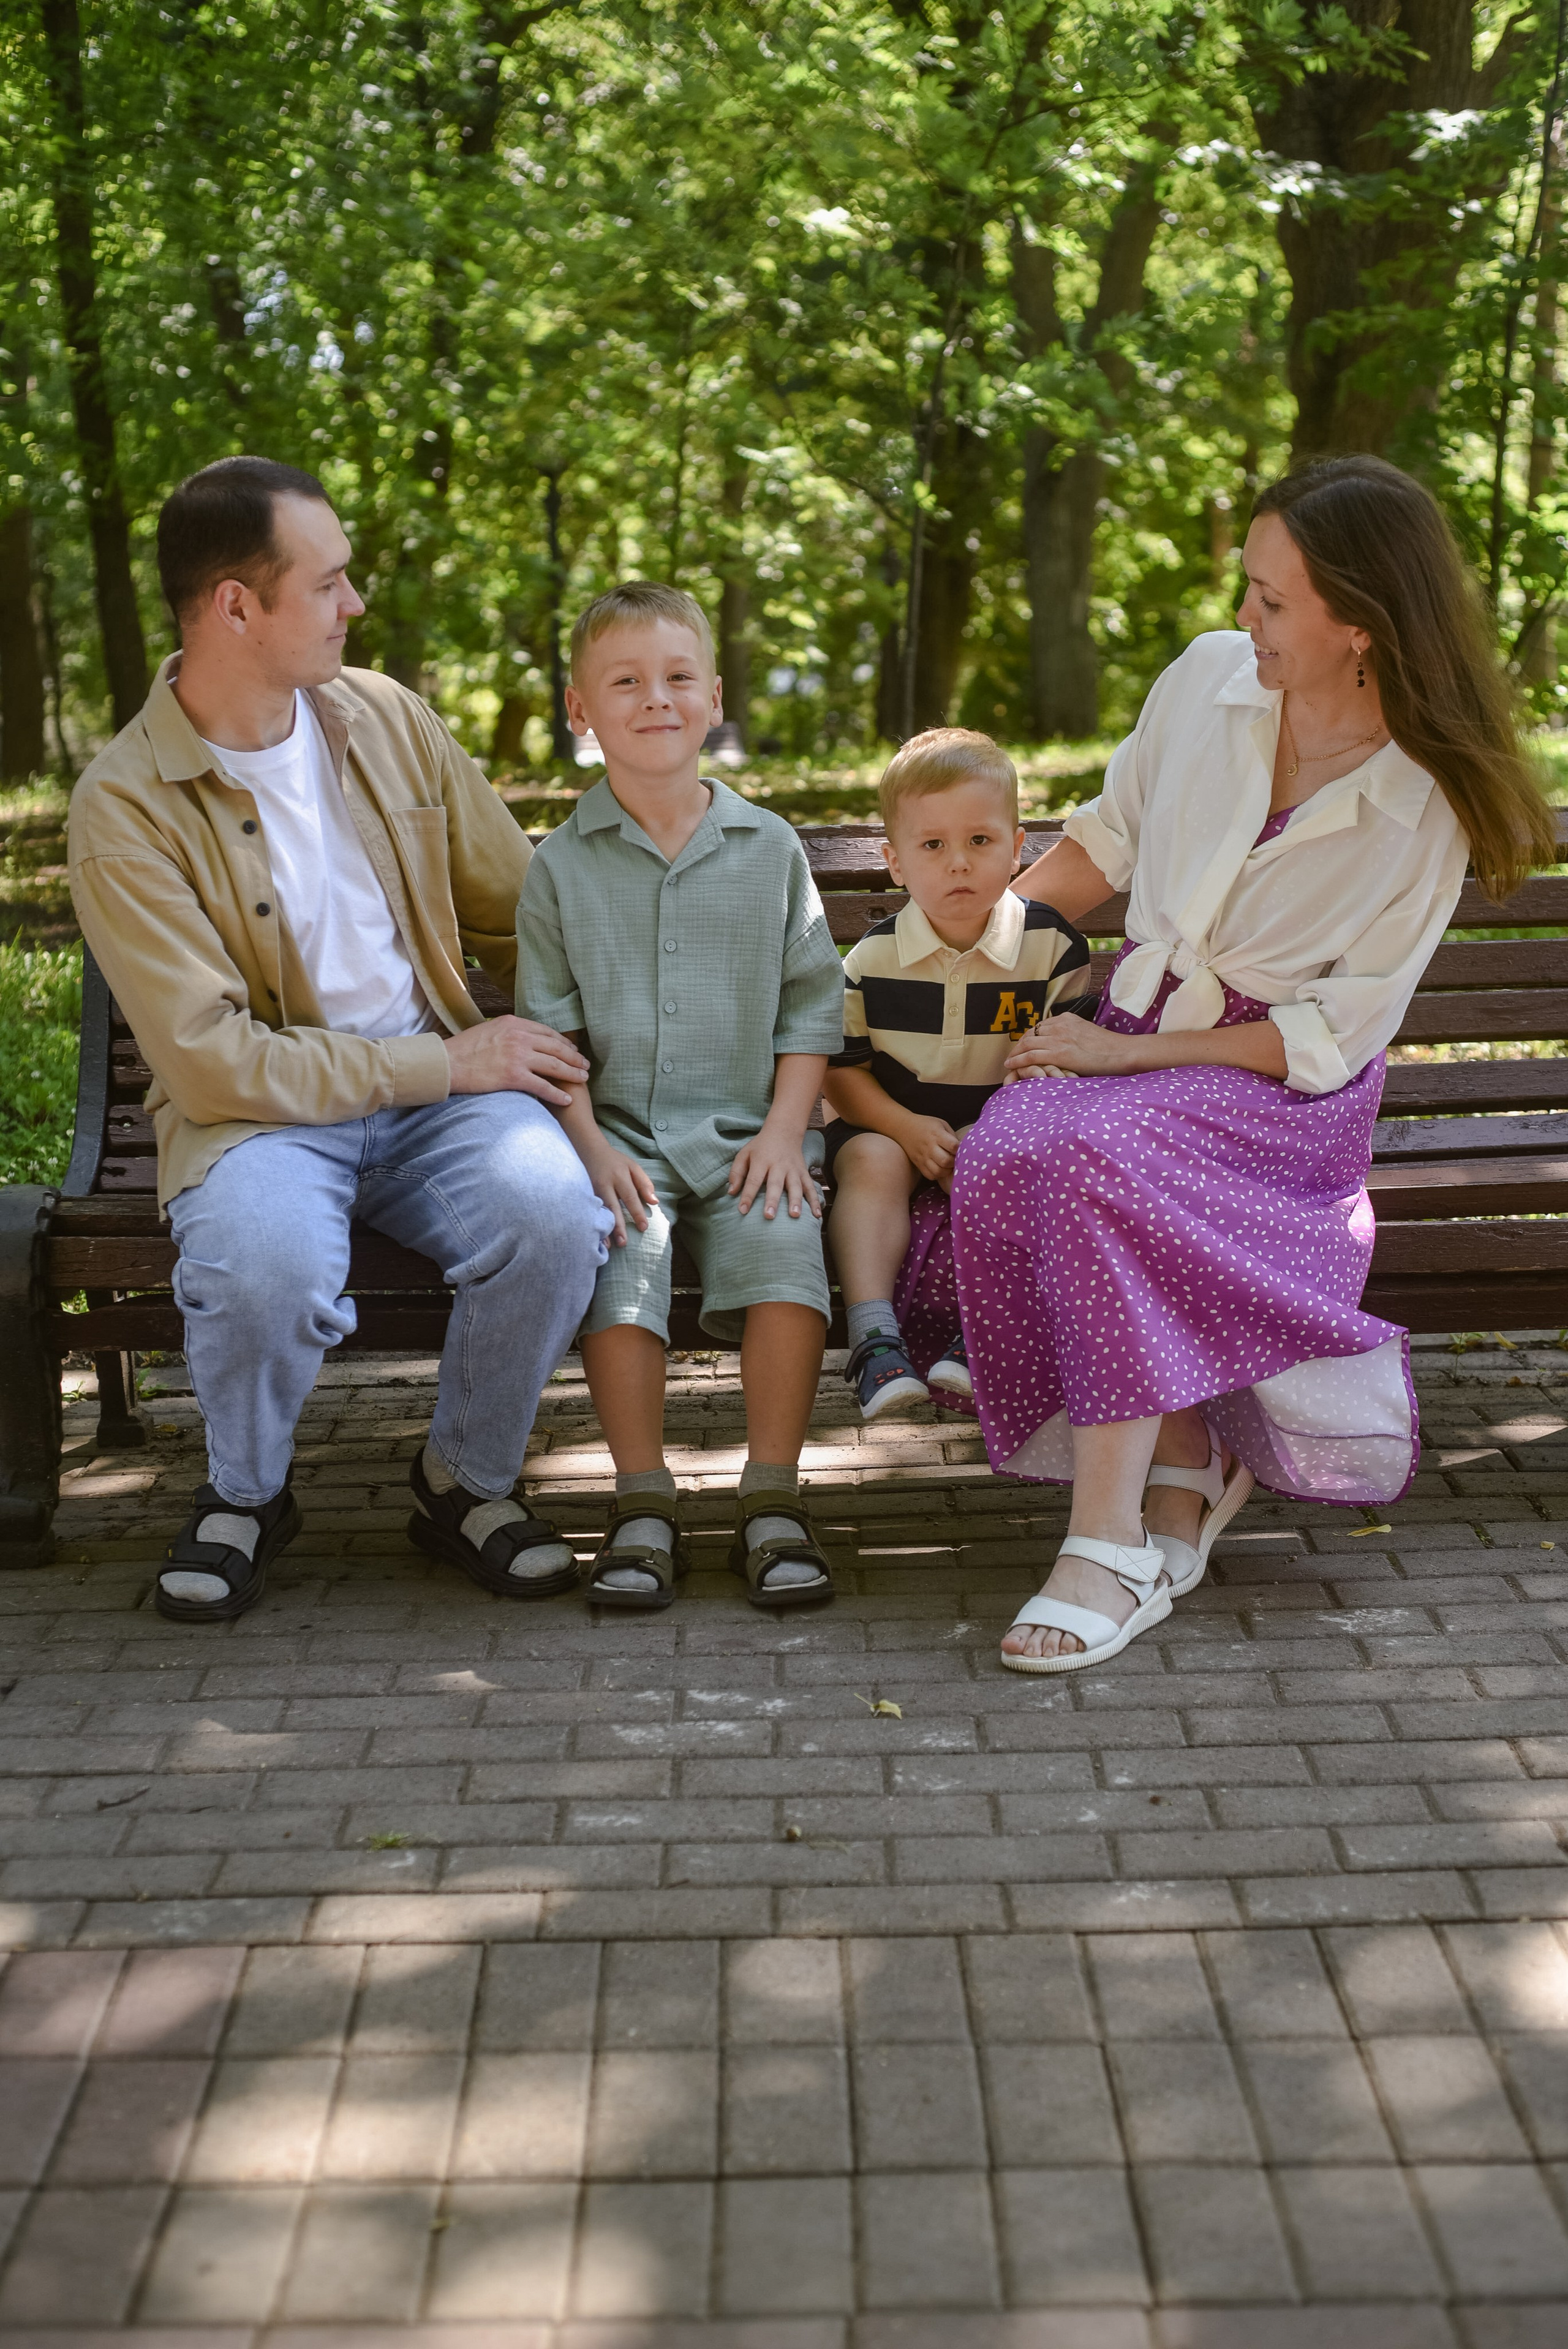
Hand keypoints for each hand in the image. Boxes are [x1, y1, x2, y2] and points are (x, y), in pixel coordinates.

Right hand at [445, 1016, 589, 1105]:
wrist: (447, 1063)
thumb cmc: (462, 1049)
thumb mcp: (488, 1030)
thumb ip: (507, 1031)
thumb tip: (518, 1035)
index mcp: (513, 1023)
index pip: (547, 1032)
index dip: (563, 1042)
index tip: (572, 1050)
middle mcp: (519, 1037)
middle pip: (556, 1048)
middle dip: (574, 1058)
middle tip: (585, 1065)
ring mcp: (518, 1056)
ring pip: (555, 1066)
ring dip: (572, 1074)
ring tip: (583, 1080)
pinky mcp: (514, 1076)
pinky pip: (543, 1086)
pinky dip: (557, 1094)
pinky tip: (566, 1099)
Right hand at [582, 1140, 657, 1246]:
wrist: (590, 1150)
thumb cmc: (615, 1161)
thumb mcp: (633, 1167)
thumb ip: (644, 1184)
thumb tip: (654, 1202)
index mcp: (620, 1176)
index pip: (630, 1197)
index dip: (637, 1213)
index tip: (643, 1228)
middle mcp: (605, 1183)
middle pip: (612, 1206)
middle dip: (618, 1226)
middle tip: (624, 1243)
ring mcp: (592, 1188)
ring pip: (599, 1211)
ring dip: (604, 1229)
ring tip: (609, 1245)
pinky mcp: (583, 1193)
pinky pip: (590, 1211)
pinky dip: (593, 1224)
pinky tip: (595, 1237)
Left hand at [728, 1122, 822, 1220]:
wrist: (784, 1131)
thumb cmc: (760, 1147)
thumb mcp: (744, 1154)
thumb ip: (737, 1172)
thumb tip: (731, 1192)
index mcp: (762, 1161)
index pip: (754, 1180)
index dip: (748, 1195)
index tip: (742, 1210)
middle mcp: (779, 1165)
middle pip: (775, 1184)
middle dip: (772, 1200)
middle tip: (769, 1216)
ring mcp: (794, 1169)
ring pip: (795, 1186)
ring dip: (796, 1201)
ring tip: (794, 1216)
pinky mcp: (804, 1172)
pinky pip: (811, 1187)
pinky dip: (815, 1201)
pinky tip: (817, 1215)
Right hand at [898, 1113, 959, 1183]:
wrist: (904, 1127)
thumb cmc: (926, 1125)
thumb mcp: (941, 1124)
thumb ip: (952, 1136)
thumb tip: (963, 1149)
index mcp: (936, 1134)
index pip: (953, 1146)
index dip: (959, 1149)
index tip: (960, 1148)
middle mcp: (929, 1146)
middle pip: (946, 1161)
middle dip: (954, 1162)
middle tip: (955, 1158)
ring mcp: (923, 1157)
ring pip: (938, 1171)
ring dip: (946, 1170)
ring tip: (948, 1165)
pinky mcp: (918, 1164)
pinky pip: (930, 1176)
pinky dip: (938, 1174)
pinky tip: (940, 1168)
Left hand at [1004, 1012, 1136, 1080]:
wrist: (1121, 1052)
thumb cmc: (1108, 1048)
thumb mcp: (1087, 1033)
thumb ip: (1073, 1035)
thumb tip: (1067, 1044)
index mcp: (1067, 1019)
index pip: (1040, 1026)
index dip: (1029, 1037)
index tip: (1023, 1046)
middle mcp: (1060, 1026)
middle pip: (1030, 1033)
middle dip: (1018, 1045)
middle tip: (1012, 1055)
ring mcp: (1058, 1039)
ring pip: (1027, 1044)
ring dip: (1014, 1053)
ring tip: (1009, 1062)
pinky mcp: (1059, 1054)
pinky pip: (1030, 1056)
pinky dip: (1017, 1061)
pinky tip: (1010, 1065)